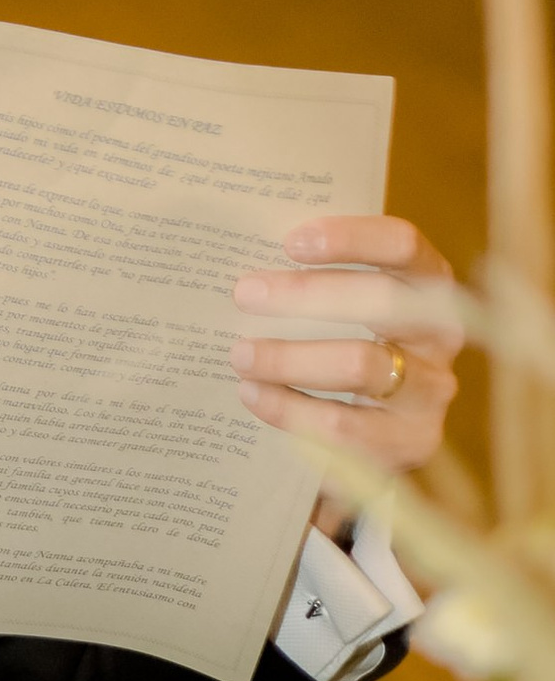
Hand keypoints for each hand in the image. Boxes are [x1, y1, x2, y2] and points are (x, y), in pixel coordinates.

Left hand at [231, 213, 460, 528]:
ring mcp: (431, 391)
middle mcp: (440, 334)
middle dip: (308, 294)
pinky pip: (346, 425)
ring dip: (292, 358)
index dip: (352, 238)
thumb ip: (310, 276)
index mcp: (427, 282)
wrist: (374, 429)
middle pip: (383, 303)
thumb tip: (242, 247)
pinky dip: (292, 409)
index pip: (403, 245)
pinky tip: (255, 396)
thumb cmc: (346, 339)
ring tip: (240, 355)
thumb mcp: (342, 303)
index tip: (290, 243)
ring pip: (362, 365)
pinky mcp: (412, 442)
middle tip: (245, 293)